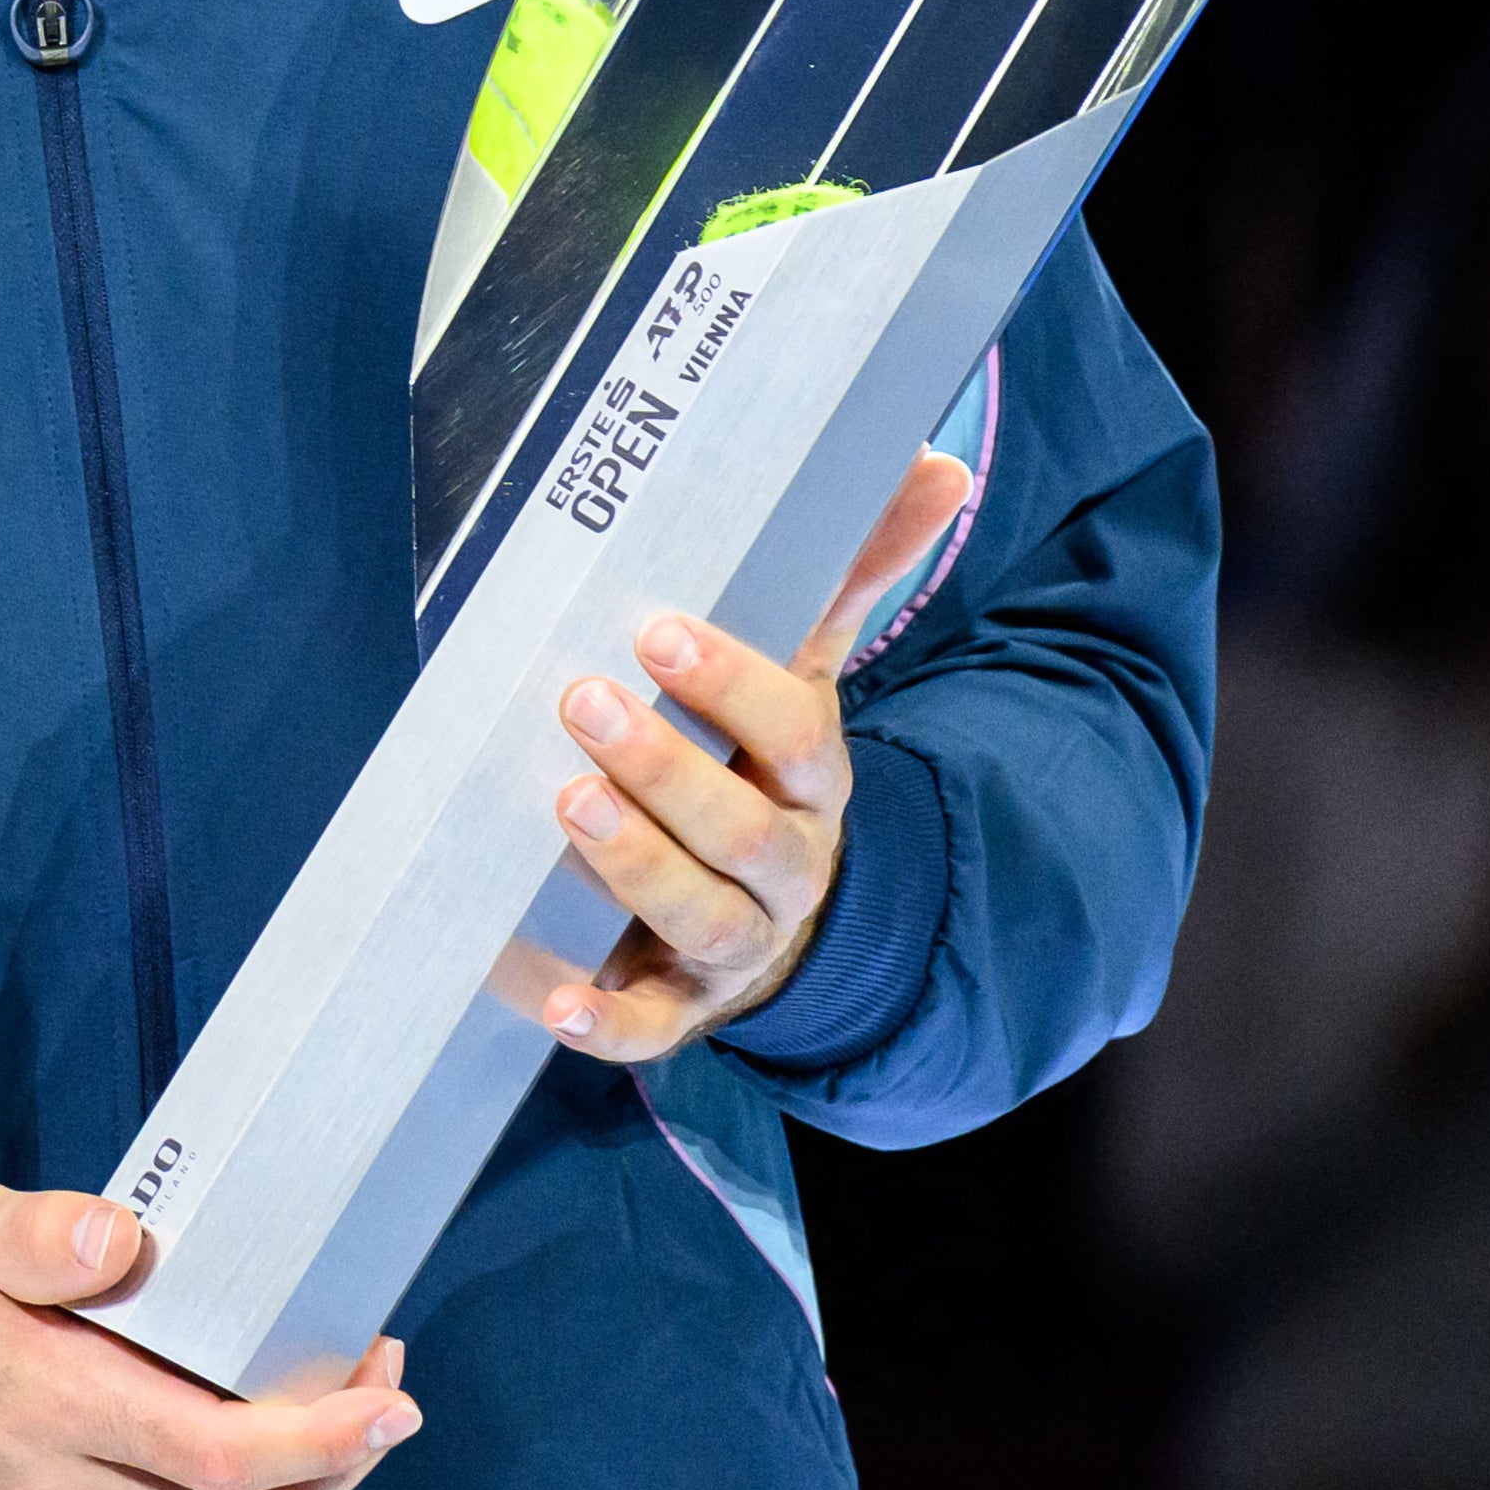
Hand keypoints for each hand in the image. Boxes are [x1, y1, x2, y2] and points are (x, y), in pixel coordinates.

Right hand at [0, 1182, 419, 1489]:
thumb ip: (26, 1234)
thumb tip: (123, 1240)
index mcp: (48, 1408)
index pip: (228, 1455)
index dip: (330, 1437)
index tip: (390, 1395)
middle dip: (339, 1458)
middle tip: (380, 1382)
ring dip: (283, 1475)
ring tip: (311, 1389)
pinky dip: (214, 1487)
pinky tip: (208, 1418)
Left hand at [537, 447, 971, 1061]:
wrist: (775, 915)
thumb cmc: (763, 765)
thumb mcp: (802, 670)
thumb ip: (850, 571)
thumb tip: (940, 463)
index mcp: (811, 777)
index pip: (795, 730)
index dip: (733, 683)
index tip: (656, 631)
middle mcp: (788, 866)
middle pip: (747, 832)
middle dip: (668, 771)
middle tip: (582, 704)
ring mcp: (736, 945)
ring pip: (703, 916)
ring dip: (635, 866)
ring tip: (563, 806)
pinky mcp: (676, 1006)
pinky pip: (647, 1026)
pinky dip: (603, 1019)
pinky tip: (549, 998)